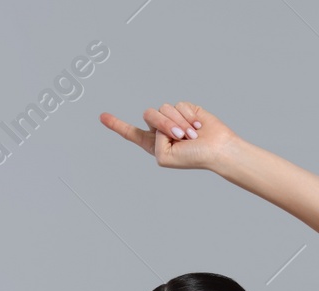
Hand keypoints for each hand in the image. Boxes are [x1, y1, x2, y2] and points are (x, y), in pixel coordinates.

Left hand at [99, 101, 237, 170]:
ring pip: (164, 108)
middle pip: (149, 114)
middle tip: (180, 136)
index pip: (131, 133)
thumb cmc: (193, 158)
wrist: (216, 149)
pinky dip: (188, 116)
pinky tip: (198, 126)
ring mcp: (173, 118)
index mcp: (151, 144)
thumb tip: (161, 121)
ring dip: (179, 122)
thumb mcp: (164, 157)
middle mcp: (160, 130)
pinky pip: (179, 104)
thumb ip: (153, 140)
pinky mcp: (185, 109)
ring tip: (191, 135)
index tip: (102, 116)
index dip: (116, 125)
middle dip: (164, 123)